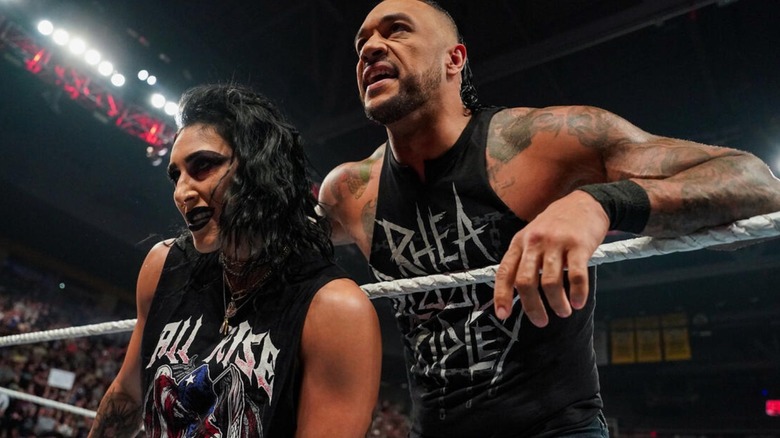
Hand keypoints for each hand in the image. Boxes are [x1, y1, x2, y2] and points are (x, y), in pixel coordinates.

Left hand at [494, 191, 609, 326]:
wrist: (585, 203)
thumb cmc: (556, 225)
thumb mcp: (531, 236)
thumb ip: (523, 260)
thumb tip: (516, 293)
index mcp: (520, 242)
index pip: (505, 272)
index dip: (501, 295)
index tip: (503, 314)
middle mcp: (535, 242)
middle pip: (526, 282)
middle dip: (532, 307)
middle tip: (541, 321)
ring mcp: (557, 243)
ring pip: (551, 282)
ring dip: (557, 304)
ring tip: (564, 312)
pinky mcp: (579, 245)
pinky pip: (577, 276)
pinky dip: (578, 294)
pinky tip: (579, 302)